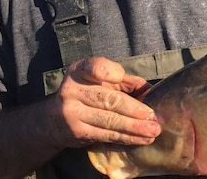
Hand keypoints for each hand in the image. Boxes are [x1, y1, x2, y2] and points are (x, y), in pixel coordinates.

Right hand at [44, 57, 161, 148]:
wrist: (53, 120)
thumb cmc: (87, 95)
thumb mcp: (103, 82)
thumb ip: (126, 83)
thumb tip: (151, 91)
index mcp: (80, 71)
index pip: (94, 67)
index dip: (107, 72)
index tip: (120, 76)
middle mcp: (73, 90)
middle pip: (109, 99)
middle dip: (134, 109)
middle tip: (153, 117)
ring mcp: (72, 112)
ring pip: (110, 120)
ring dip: (135, 127)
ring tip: (153, 131)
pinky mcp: (77, 132)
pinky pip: (107, 134)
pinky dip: (127, 137)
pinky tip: (141, 139)